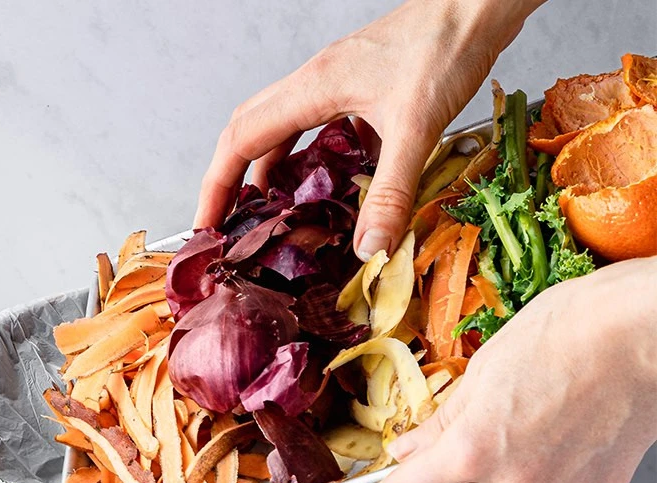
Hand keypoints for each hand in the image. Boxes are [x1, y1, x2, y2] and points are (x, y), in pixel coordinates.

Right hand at [194, 0, 541, 259]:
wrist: (481, 0)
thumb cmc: (449, 45)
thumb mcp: (417, 128)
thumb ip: (389, 192)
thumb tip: (368, 250)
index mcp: (313, 88)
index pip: (241, 140)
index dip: (217, 186)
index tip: (208, 225)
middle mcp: (315, 82)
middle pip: (249, 132)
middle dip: (231, 181)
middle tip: (229, 224)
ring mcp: (336, 81)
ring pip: (281, 129)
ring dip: (269, 171)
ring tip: (271, 215)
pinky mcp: (360, 84)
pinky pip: (316, 126)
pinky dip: (310, 160)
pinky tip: (331, 186)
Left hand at [356, 257, 656, 482]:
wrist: (650, 330)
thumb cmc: (574, 330)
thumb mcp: (487, 366)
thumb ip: (445, 418)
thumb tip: (412, 446)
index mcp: (475, 447)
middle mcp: (515, 479)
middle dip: (467, 467)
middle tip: (491, 422)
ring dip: (516, 464)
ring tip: (543, 411)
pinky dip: (559, 462)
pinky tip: (573, 423)